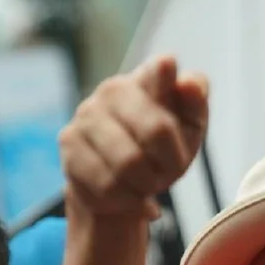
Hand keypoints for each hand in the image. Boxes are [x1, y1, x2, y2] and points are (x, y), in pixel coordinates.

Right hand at [59, 55, 208, 219]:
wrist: (124, 180)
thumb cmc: (164, 147)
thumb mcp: (190, 128)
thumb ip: (195, 103)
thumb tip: (188, 83)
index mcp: (149, 79)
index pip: (160, 71)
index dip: (164, 74)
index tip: (168, 66)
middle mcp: (114, 89)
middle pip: (157, 131)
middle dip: (170, 163)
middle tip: (168, 171)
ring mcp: (87, 115)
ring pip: (128, 164)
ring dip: (146, 183)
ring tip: (146, 181)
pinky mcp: (69, 144)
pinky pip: (106, 184)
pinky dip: (125, 197)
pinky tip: (126, 190)